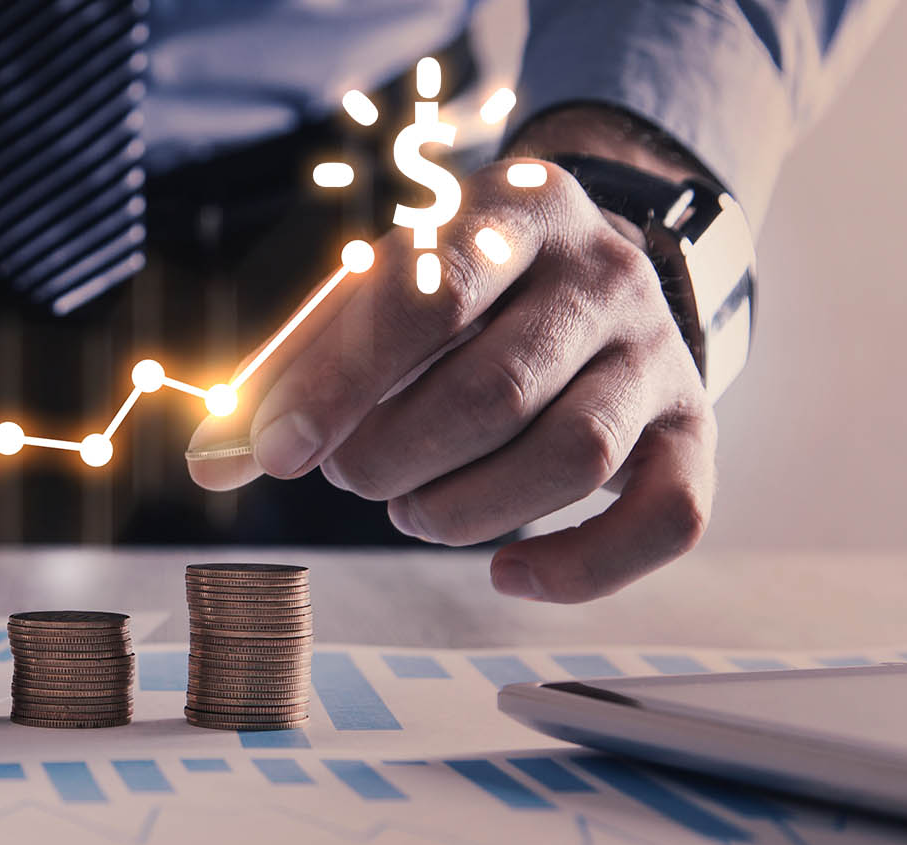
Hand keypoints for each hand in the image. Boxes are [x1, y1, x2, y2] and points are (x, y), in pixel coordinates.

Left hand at [188, 111, 716, 602]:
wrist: (589, 267)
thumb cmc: (454, 293)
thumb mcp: (374, 294)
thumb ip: (294, 367)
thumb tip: (211, 460)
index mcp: (515, 211)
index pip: (428, 300)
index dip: (342, 386)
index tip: (276, 452)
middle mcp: (605, 275)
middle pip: (498, 390)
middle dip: (395, 455)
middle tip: (350, 474)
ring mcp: (661, 354)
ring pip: (574, 457)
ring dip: (465, 509)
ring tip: (412, 507)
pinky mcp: (695, 430)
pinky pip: (667, 519)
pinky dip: (580, 567)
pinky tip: (506, 572)